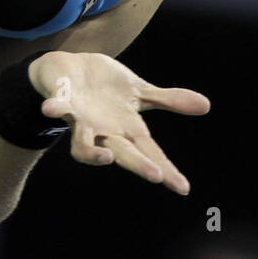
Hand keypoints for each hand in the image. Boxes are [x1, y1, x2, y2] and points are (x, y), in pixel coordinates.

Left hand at [28, 50, 209, 194]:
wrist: (65, 70)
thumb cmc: (104, 87)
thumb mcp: (140, 90)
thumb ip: (169, 101)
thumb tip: (206, 106)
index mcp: (125, 127)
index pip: (150, 152)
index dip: (166, 169)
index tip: (183, 188)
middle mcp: (103, 130)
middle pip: (122, 153)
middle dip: (138, 164)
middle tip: (156, 176)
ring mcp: (80, 119)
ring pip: (82, 144)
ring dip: (91, 153)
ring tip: (106, 157)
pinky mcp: (61, 101)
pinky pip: (57, 106)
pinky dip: (55, 106)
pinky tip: (51, 107)